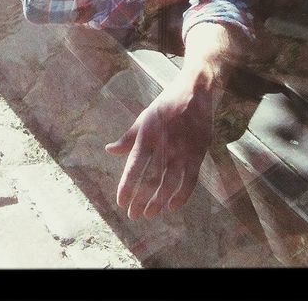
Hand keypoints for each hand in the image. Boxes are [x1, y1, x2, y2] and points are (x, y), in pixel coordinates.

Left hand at [105, 77, 213, 218]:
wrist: (195, 91)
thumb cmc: (166, 105)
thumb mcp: (144, 117)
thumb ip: (128, 137)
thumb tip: (109, 150)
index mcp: (148, 135)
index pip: (134, 166)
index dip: (127, 186)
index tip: (121, 203)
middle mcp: (164, 145)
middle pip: (151, 179)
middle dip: (141, 200)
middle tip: (133, 215)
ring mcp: (182, 150)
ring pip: (169, 184)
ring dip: (158, 202)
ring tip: (149, 214)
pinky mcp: (198, 154)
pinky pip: (190, 181)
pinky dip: (181, 196)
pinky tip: (172, 207)